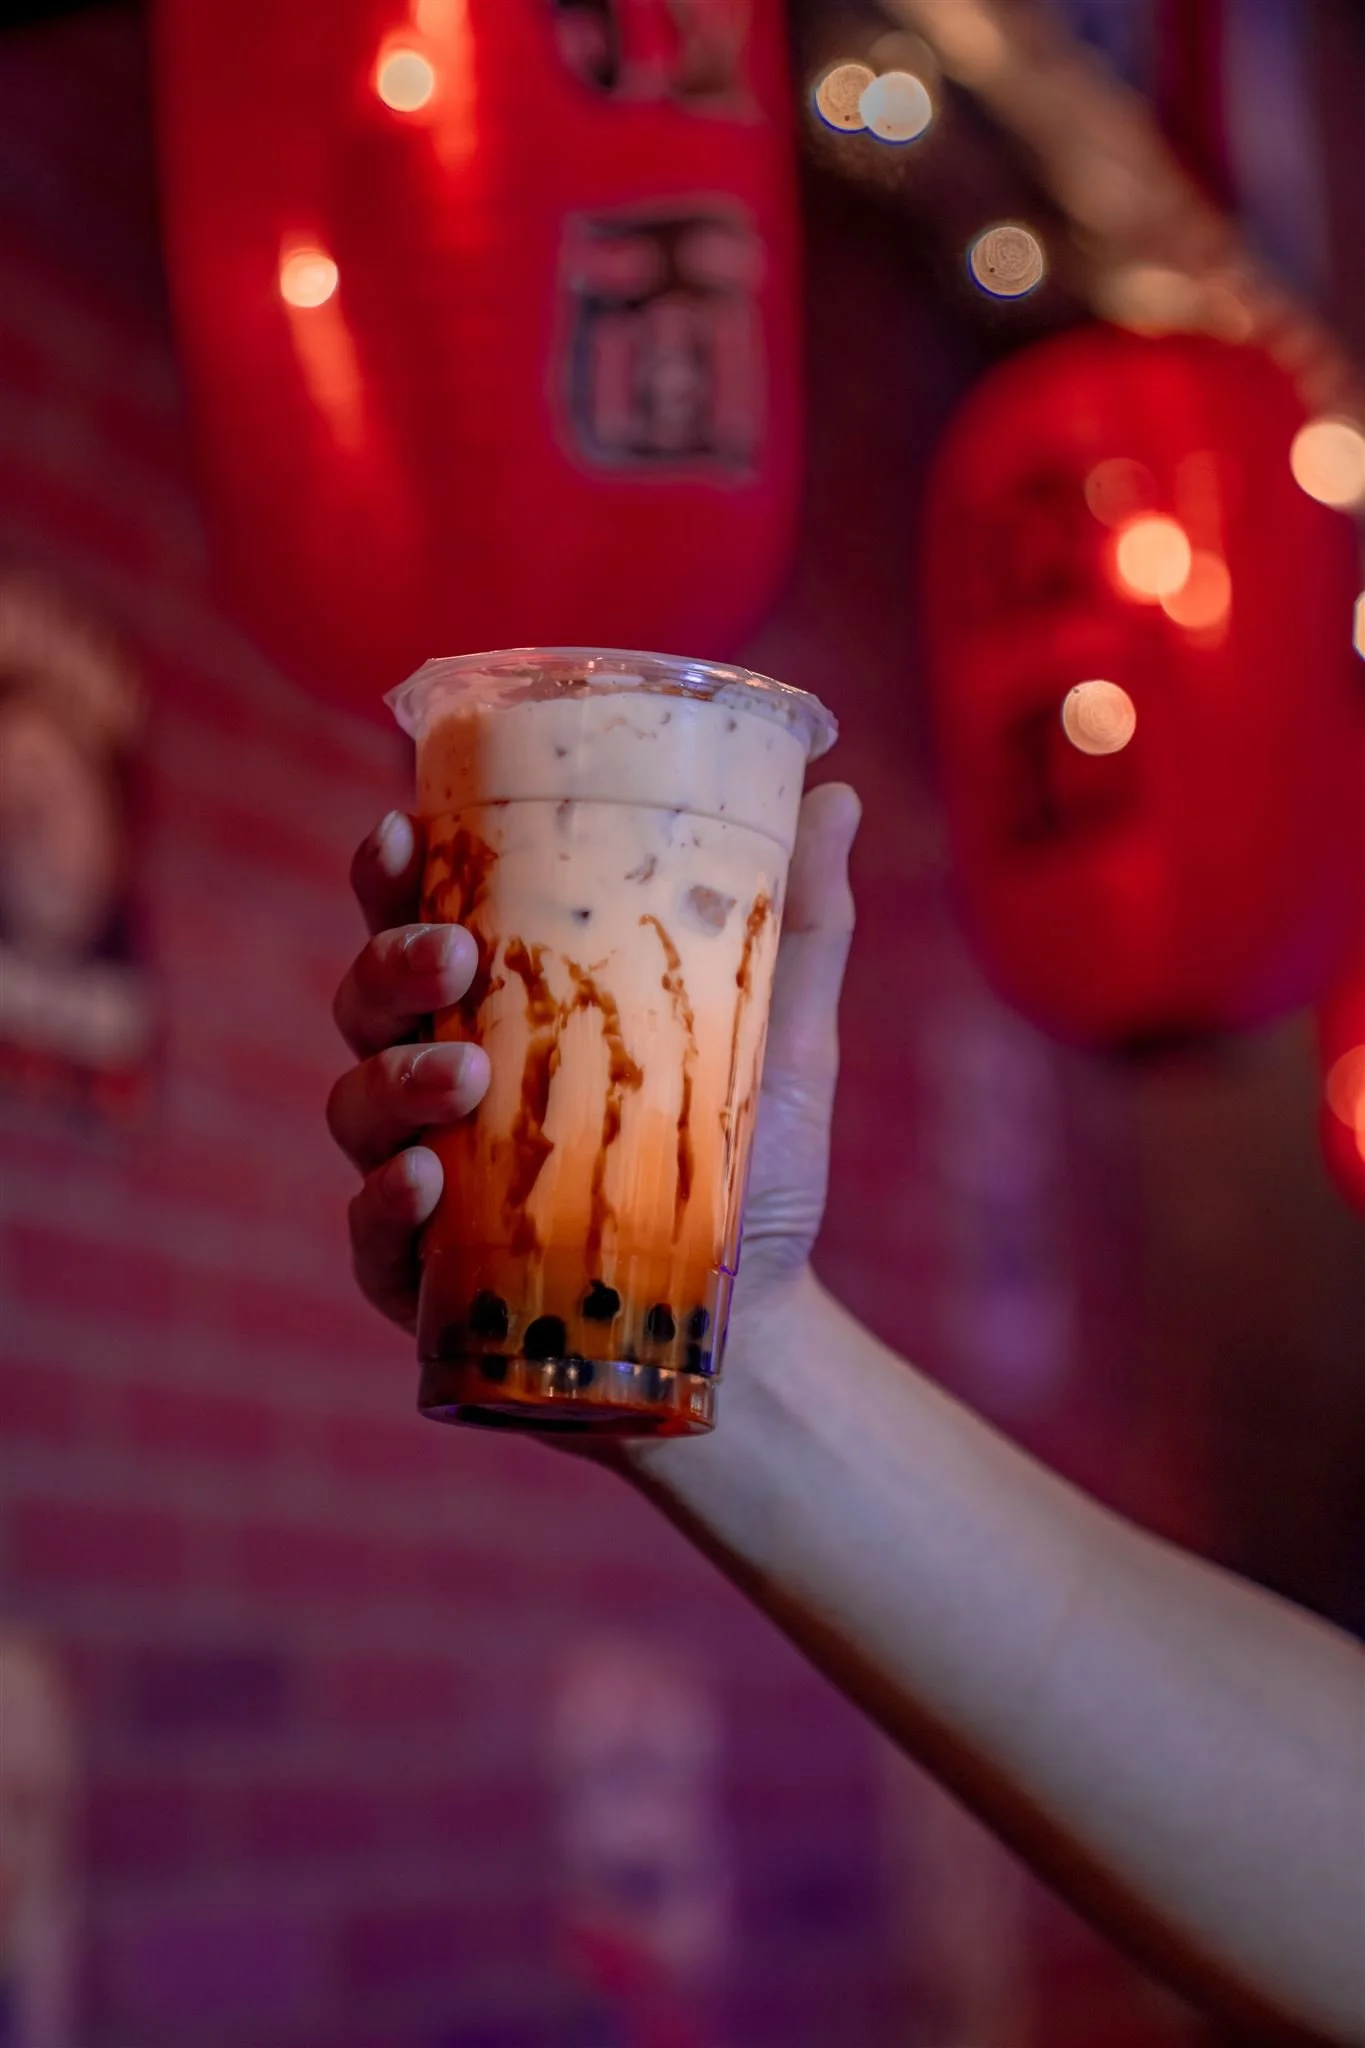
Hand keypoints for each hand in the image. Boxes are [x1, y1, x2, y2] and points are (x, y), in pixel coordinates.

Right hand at [327, 785, 859, 1338]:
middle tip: (452, 954)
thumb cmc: (744, 1167)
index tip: (398, 829)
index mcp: (504, 1006)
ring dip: (393, 1079)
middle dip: (391, 963)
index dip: (390, 870)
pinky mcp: (422, 1277)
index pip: (419, 917)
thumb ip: (796, 922)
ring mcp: (422, 1178)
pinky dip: (384, 1204)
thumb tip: (836, 793)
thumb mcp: (782, 1040)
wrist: (755, 1326)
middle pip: (369, 999)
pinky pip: (372, 1234)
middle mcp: (442, 1081)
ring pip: (357, 1106)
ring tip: (462, 1079)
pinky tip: (423, 1182)